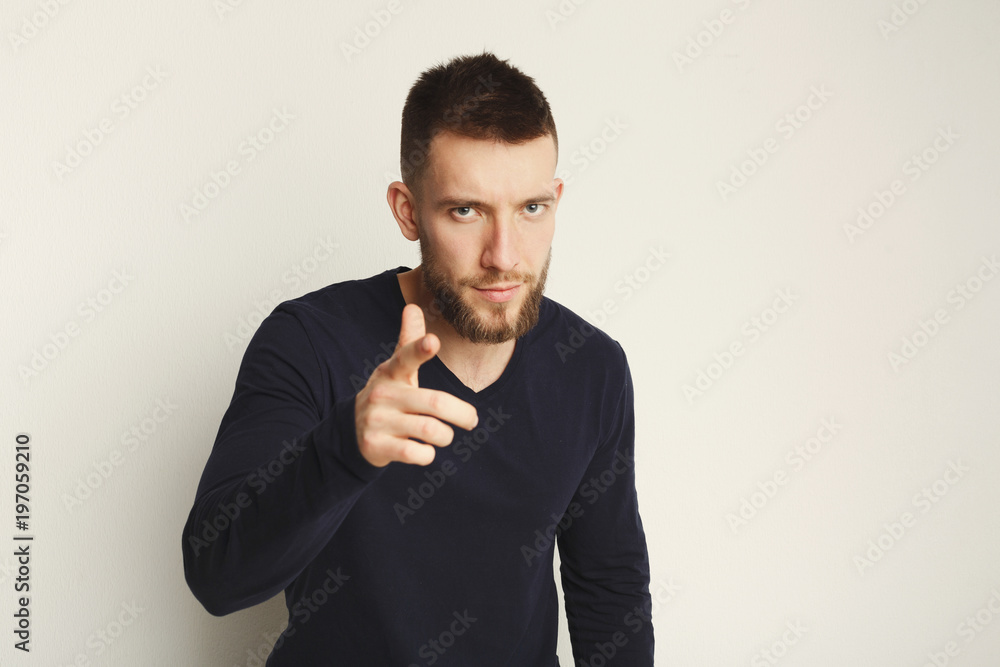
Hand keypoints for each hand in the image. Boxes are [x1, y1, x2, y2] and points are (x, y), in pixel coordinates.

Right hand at [355, 304, 478, 466]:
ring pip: (430, 431)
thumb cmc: (388, 395)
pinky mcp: (376, 446)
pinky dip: (428, 454)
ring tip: (445, 435)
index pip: (405, 357)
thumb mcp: (395, 369)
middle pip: (435, 403)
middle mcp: (383, 394)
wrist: (351, 432)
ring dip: (446, 436)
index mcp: (391, 372)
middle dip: (462, 413)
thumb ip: (408, 340)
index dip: (420, 349)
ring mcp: (377, 421)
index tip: (433, 341)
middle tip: (472, 419)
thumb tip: (413, 306)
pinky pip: (416, 453)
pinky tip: (425, 450)